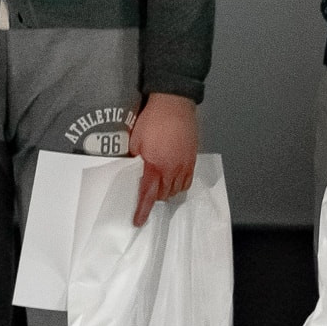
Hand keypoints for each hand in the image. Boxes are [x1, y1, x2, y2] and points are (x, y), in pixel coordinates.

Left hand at [127, 92, 198, 226]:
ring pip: (177, 189)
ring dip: (167, 192)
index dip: (143, 210)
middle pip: (164, 195)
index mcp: (156, 166)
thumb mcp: (135, 141)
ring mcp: (185, 165)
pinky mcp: (193, 158)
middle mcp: (173, 169)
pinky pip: (187, 180)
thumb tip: (134, 172)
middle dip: (155, 198)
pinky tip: (172, 179)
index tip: (138, 221)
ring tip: (158, 186)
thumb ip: (135, 160)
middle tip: (145, 194)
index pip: (148, 195)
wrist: (174, 103)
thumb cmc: (151, 120)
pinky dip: (179, 185)